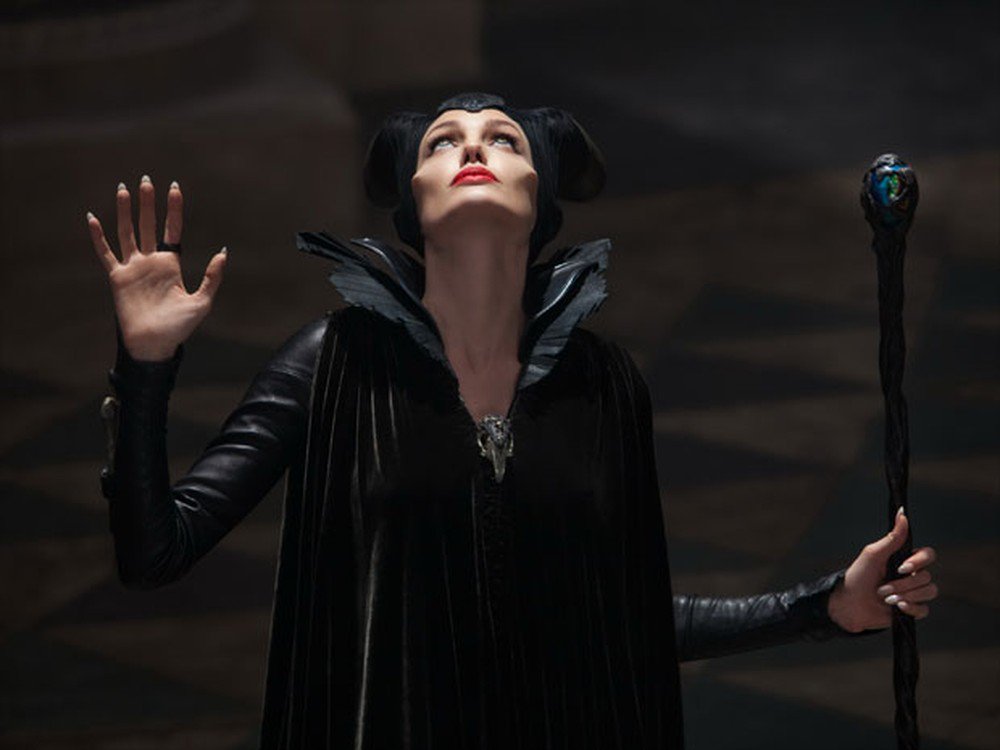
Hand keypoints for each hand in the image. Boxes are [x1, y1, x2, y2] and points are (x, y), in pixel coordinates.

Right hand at [86, 176, 226, 360]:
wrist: (155, 344)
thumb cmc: (179, 327)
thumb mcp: (202, 301)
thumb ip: (212, 276)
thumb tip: (223, 251)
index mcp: (172, 265)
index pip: (172, 230)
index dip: (173, 209)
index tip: (174, 187)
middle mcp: (151, 262)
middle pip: (149, 225)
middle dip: (148, 203)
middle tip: (146, 179)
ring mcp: (133, 268)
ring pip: (127, 232)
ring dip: (125, 211)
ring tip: (123, 189)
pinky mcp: (117, 278)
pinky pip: (106, 253)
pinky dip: (99, 236)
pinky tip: (93, 218)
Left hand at [827, 508, 937, 632]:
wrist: (848, 604)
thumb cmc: (858, 576)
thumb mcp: (873, 554)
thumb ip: (893, 537)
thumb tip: (902, 513)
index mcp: (903, 559)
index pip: (928, 555)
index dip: (919, 562)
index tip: (901, 568)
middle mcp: (911, 575)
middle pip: (927, 576)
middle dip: (903, 584)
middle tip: (883, 588)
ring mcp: (912, 592)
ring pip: (929, 592)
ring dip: (906, 595)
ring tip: (886, 598)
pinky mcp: (911, 610)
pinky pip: (924, 610)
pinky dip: (912, 608)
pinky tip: (897, 607)